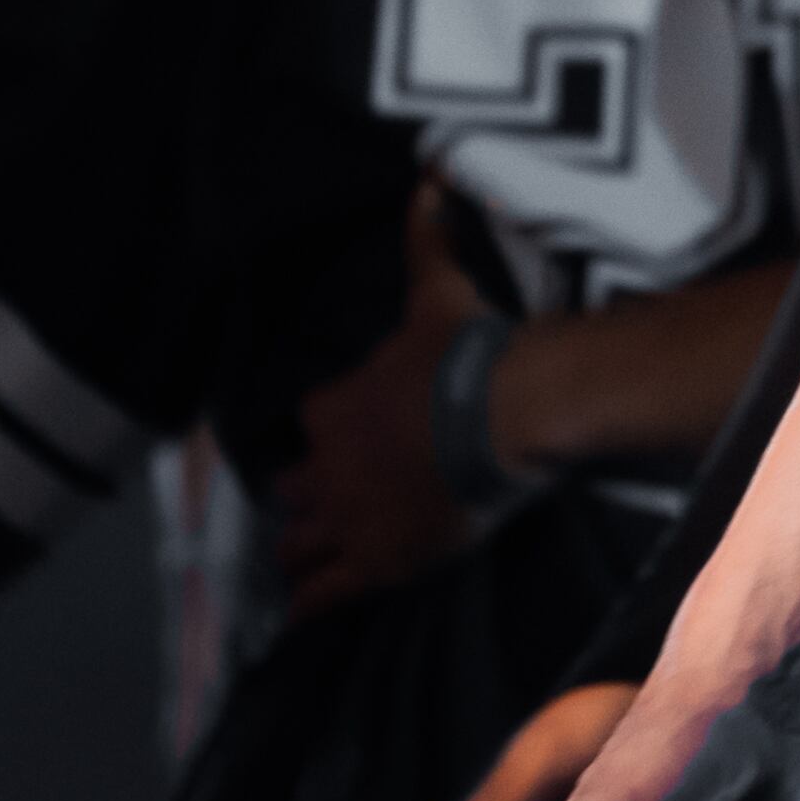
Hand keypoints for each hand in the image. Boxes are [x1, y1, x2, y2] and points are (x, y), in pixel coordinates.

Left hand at [275, 184, 510, 617]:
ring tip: (303, 566)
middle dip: (305, 495)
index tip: (338, 434)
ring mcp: (347, 518)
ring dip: (301, 552)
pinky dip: (309, 607)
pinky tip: (300, 621)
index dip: (326, 428)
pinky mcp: (373, 562)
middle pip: (295, 489)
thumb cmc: (469, 351)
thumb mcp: (441, 291)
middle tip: (321, 503)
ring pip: (300, 544)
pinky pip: (324, 594)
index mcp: (337, 403)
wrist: (504, 412)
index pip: (312, 419)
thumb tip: (426, 179)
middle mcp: (327, 465)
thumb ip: (426, 241)